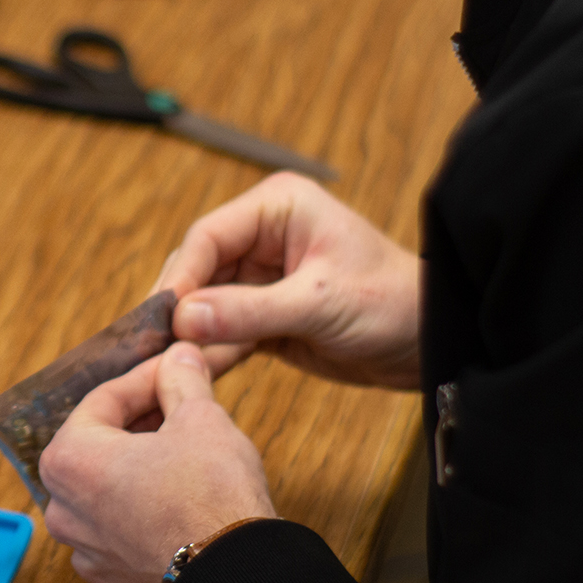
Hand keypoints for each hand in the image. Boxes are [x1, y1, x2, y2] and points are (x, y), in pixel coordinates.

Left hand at [39, 342, 274, 582]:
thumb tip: (179, 357)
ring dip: (141, 474)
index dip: (146, 378)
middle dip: (141, 424)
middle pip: (101, 449)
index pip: (105, 400)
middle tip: (181, 407)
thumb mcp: (200, 418)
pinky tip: (182, 510)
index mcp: (69, 460)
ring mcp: (88, 555)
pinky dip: (147, 520)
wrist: (238, 581)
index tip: (175, 368)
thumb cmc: (211, 495)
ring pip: (111, 497)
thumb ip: (181, 380)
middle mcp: (63, 511)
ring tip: (184, 459)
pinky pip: (125, 538)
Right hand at [159, 172, 421, 389]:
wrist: (430, 344)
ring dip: (189, 335)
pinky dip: (209, 352)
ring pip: (205, 304)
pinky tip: (189, 374)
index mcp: (278, 208)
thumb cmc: (392, 303)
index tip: (162, 317)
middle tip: (151, 347)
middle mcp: (263, 236)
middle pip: (198, 269)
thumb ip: (250, 311)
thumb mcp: (320, 304)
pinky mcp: (264, 314)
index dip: (181, 277)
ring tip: (161, 366)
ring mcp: (261, 277)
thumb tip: (183, 318)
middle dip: (178, 309)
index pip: (209, 236)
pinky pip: (223, 330)